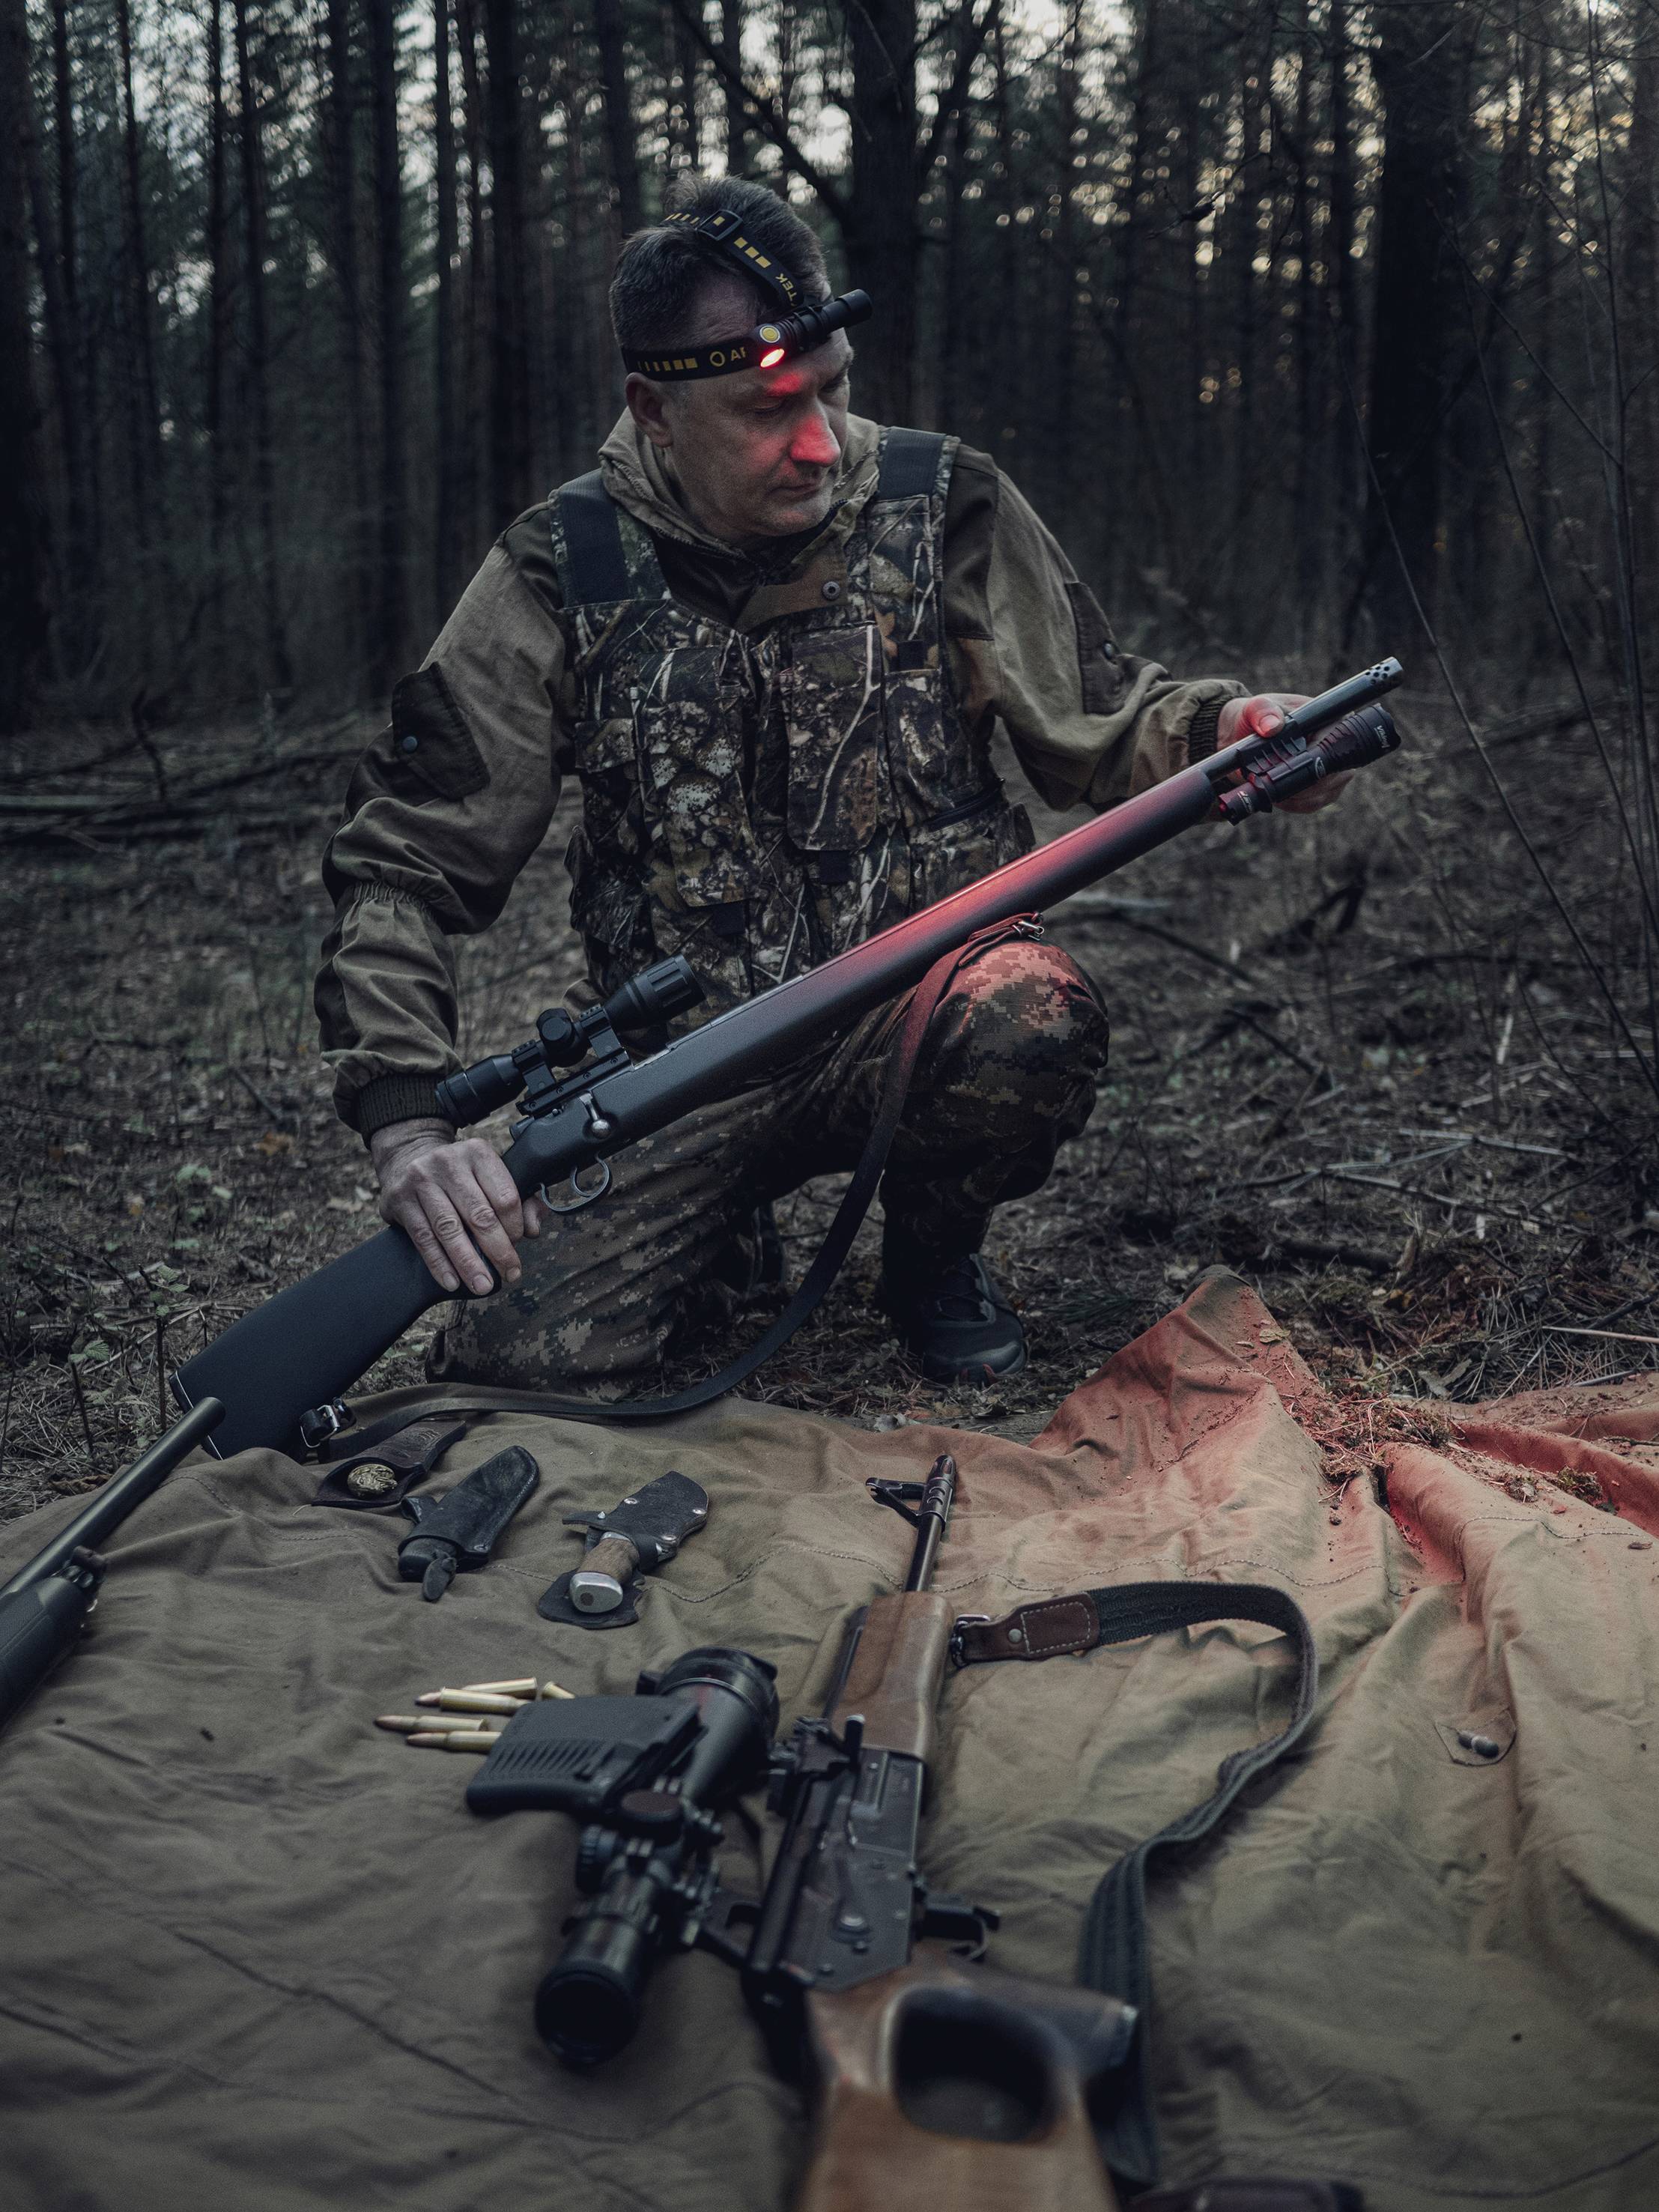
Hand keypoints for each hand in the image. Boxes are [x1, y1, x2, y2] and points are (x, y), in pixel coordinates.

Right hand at [369, 1117, 544, 1295]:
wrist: (407, 1157)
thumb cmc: (459, 1174)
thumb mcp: (489, 1175)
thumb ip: (520, 1200)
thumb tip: (533, 1228)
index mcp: (478, 1153)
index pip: (505, 1196)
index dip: (515, 1226)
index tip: (518, 1244)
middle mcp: (449, 1163)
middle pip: (479, 1215)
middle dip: (498, 1251)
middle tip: (510, 1274)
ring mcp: (422, 1180)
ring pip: (450, 1229)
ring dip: (468, 1263)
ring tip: (482, 1285)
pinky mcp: (400, 1200)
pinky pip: (424, 1238)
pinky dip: (439, 1263)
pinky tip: (452, 1281)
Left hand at [1216, 691, 1353, 813]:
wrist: (1241, 736)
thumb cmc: (1253, 717)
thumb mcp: (1253, 708)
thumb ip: (1262, 712)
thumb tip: (1273, 727)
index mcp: (1329, 720)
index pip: (1335, 743)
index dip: (1315, 757)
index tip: (1289, 765)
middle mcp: (1335, 746)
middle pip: (1334, 772)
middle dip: (1304, 783)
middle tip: (1275, 782)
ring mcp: (1331, 770)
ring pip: (1326, 792)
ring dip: (1299, 796)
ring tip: (1273, 790)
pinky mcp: (1319, 789)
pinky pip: (1314, 803)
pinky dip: (1295, 804)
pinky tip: (1278, 798)